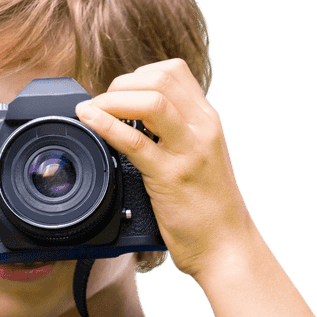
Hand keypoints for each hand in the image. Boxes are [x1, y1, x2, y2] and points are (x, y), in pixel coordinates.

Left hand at [75, 58, 254, 282]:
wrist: (227, 245)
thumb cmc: (210, 208)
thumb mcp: (199, 158)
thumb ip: (176, 136)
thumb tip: (138, 121)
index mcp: (207, 121)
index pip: (174, 71)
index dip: (139, 74)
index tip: (121, 93)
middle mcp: (202, 129)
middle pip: (160, 78)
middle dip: (122, 84)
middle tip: (103, 104)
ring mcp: (188, 151)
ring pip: (150, 100)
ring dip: (113, 99)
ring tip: (95, 112)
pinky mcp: (171, 177)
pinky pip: (134, 140)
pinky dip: (106, 125)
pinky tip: (90, 120)